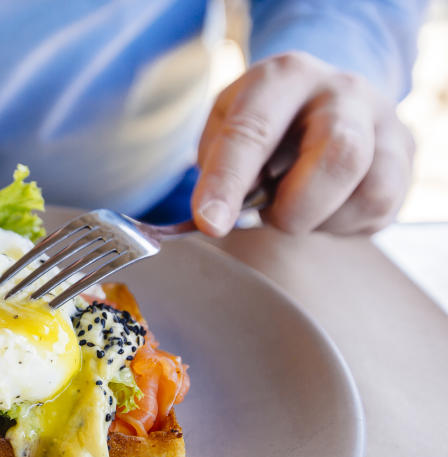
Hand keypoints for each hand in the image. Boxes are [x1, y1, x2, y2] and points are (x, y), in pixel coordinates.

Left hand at [192, 51, 413, 235]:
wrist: (322, 96)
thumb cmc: (265, 117)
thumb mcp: (226, 122)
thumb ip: (217, 162)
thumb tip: (221, 212)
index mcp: (287, 76)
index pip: (254, 132)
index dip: (228, 183)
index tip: (210, 223)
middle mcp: (345, 92)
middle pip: (340, 155)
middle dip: (294, 207)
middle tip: (268, 215)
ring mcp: (384, 123)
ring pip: (368, 193)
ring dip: (318, 218)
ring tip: (294, 203)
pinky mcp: (403, 159)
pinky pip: (377, 210)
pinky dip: (339, 223)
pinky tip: (321, 204)